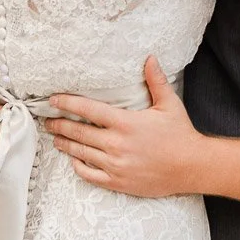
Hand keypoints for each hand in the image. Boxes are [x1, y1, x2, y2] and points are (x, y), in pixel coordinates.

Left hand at [45, 56, 205, 197]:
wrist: (191, 166)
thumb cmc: (180, 134)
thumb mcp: (169, 104)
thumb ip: (156, 81)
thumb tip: (149, 58)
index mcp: (126, 122)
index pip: (88, 109)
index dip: (68, 103)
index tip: (54, 100)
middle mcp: (116, 144)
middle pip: (78, 132)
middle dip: (59, 124)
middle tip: (48, 121)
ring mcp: (115, 165)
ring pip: (80, 152)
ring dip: (65, 144)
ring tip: (56, 138)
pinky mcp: (117, 181)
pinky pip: (88, 174)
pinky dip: (77, 166)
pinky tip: (74, 159)